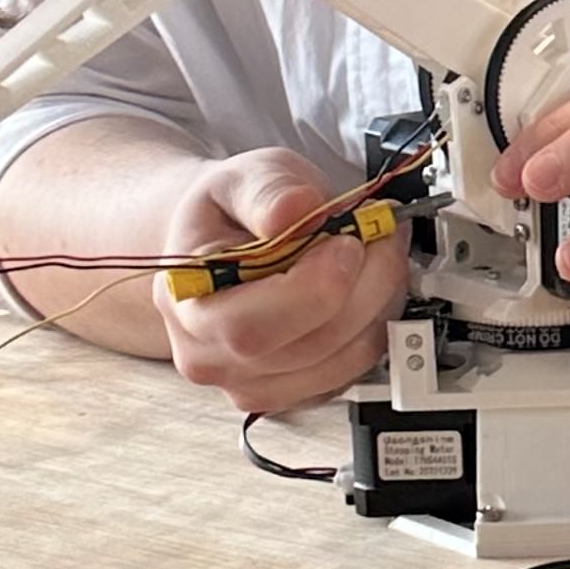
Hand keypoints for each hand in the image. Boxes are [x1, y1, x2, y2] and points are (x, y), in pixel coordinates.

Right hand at [153, 148, 409, 414]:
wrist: (219, 241)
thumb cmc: (227, 213)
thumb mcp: (241, 176)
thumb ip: (266, 190)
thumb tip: (296, 209)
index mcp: (187, 300)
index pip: (247, 327)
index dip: (311, 293)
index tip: (348, 244)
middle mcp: (211, 355)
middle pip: (303, 348)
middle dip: (362, 289)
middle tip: (382, 234)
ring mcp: (251, 382)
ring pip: (337, 364)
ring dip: (378, 304)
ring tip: (380, 250)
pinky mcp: (291, 392)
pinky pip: (351, 373)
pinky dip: (375, 327)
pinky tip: (370, 285)